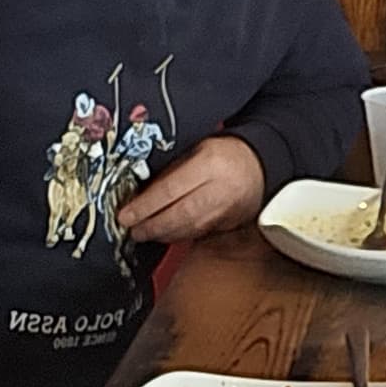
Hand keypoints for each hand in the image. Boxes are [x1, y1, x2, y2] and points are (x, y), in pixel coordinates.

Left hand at [115, 134, 267, 246]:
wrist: (260, 166)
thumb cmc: (224, 154)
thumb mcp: (195, 150)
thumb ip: (171, 171)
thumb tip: (140, 193)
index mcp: (209, 164)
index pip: (170, 190)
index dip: (144, 206)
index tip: (126, 215)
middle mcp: (219, 190)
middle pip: (178, 215)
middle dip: (151, 226)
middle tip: (132, 230)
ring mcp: (227, 210)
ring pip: (188, 229)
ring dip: (162, 234)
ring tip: (143, 233)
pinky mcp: (229, 224)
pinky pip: (199, 233)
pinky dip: (178, 236)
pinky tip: (165, 234)